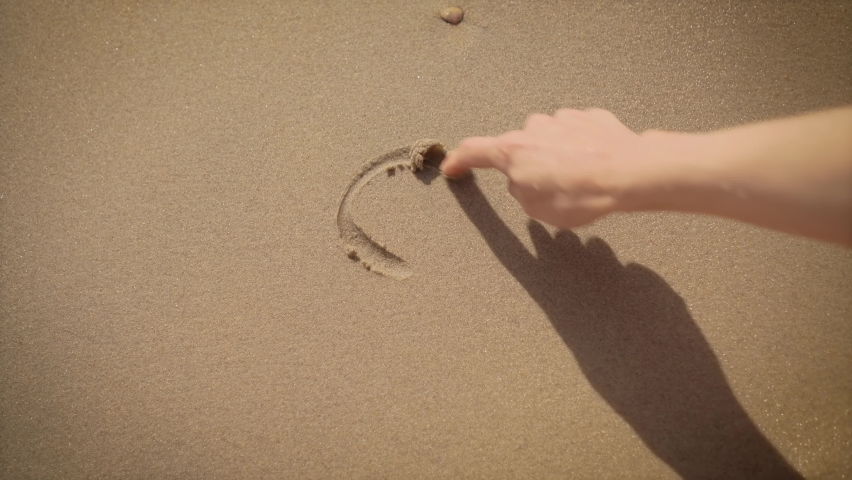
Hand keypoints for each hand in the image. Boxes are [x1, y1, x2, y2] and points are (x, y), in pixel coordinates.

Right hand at [441, 108, 646, 228]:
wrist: (628, 173)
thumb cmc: (581, 194)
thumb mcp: (536, 210)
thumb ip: (520, 192)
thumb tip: (523, 182)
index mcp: (513, 151)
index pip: (474, 151)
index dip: (459, 160)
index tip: (451, 165)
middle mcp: (534, 128)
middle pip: (520, 148)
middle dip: (528, 167)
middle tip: (548, 191)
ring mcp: (563, 119)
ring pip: (550, 140)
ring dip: (558, 158)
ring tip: (579, 182)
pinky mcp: (591, 118)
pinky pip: (577, 135)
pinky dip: (581, 150)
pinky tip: (595, 167)